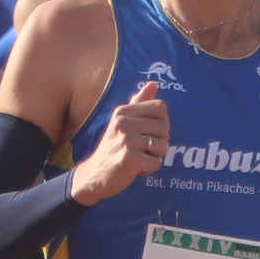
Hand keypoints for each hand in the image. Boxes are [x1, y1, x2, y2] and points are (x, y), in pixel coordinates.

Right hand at [70, 84, 168, 204]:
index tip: (146, 132)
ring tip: (137, 157)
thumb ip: (139, 103)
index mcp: (123, 111)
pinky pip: (156, 163)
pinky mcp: (128, 159)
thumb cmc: (114, 147)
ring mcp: (125, 140)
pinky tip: (134, 168)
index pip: (161, 107)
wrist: (94, 175)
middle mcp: (123, 122)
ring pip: (163, 146)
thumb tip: (154, 83)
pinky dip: (149, 169)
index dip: (160, 122)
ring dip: (154, 156)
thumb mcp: (123, 122)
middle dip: (158, 142)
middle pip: (165, 128)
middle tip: (139, 149)